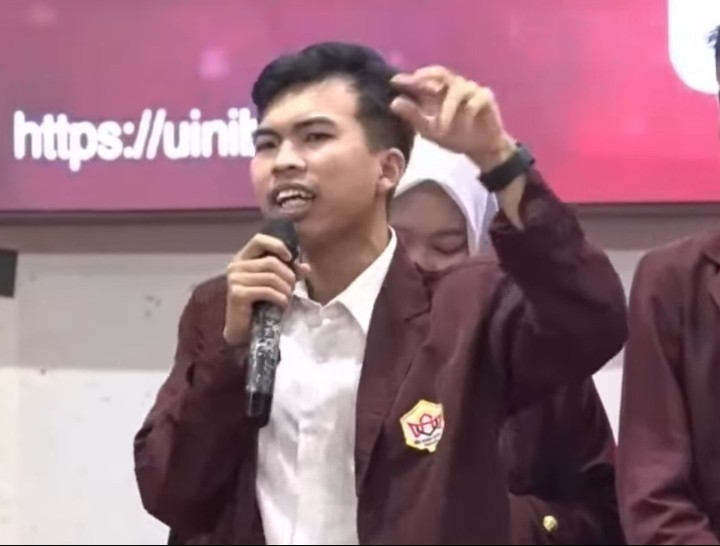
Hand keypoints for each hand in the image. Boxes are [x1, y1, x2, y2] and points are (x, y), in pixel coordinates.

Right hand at [223, 234, 310, 345]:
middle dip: (288, 276)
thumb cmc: (259, 303)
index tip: (290, 258)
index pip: (259, 239)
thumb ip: (289, 272)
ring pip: (271, 277)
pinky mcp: (238, 294)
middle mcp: (236, 265)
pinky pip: (267, 291)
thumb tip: (306, 267)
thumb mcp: (275, 283)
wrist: (243, 329)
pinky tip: (283, 306)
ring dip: (286, 289)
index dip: (277, 245)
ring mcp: (235, 279)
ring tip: (288, 298)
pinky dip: (280, 298)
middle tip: (292, 288)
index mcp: (243, 257)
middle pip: (271, 262)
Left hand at [390, 66, 515, 170]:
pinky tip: (464, 127)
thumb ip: (414, 116)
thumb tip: (394, 103)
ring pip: (457, 90)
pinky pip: (475, 101)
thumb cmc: (456, 135)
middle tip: (416, 82)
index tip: (394, 81)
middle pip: (441, 72)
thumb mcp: (429, 130)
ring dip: (448, 109)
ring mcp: (471, 90)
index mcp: (439, 92)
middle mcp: (454, 86)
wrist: (481, 148)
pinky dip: (467, 114)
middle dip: (427, 75)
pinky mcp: (486, 97)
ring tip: (442, 129)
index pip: (423, 80)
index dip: (409, 79)